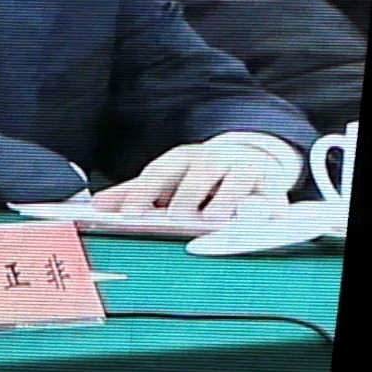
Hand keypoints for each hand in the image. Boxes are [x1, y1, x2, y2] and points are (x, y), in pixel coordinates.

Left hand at [92, 138, 288, 219]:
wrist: (249, 155)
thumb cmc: (200, 175)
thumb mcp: (169, 178)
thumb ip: (137, 192)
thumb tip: (99, 205)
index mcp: (184, 159)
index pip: (161, 172)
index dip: (144, 191)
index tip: (129, 212)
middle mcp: (214, 160)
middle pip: (199, 173)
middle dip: (188, 193)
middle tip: (177, 214)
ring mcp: (244, 169)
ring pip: (236, 180)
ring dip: (226, 198)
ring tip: (214, 216)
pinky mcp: (271, 182)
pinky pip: (272, 195)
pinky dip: (271, 206)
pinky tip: (267, 216)